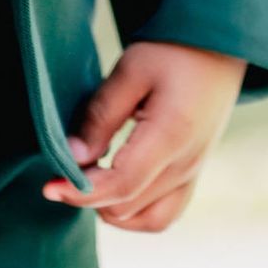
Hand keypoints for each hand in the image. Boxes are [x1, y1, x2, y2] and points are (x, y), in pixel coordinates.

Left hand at [45, 40, 245, 233]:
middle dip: (90, 196)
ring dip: (113, 209)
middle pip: (128, 206)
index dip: (81, 192)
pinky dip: (137, 212)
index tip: (49, 186)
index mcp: (172, 136)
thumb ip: (100, 117)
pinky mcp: (195, 173)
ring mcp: (195, 172)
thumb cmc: (172, 51)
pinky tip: (117, 186)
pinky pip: (165, 214)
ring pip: (148, 220)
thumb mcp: (130, 71)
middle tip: (65, 168)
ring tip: (91, 179)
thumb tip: (73, 158)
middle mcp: (188, 163)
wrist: (219, 47)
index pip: (121, 185)